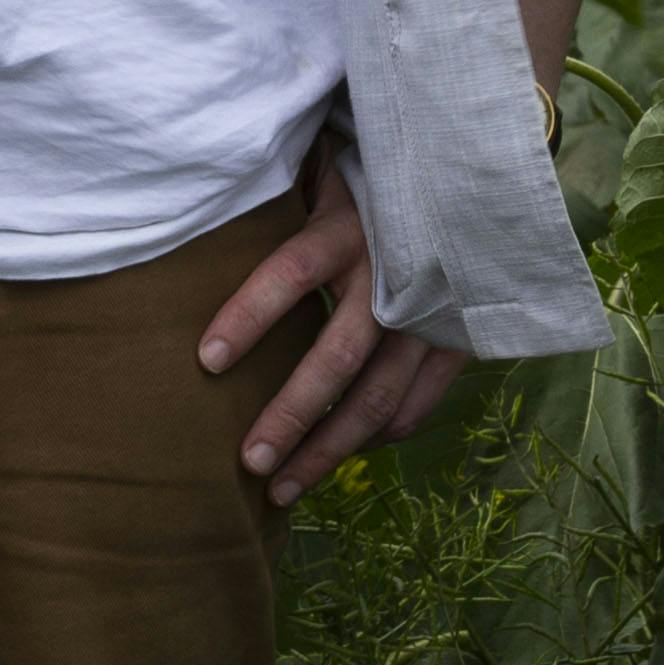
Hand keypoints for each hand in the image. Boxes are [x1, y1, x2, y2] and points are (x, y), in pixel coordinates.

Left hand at [201, 147, 464, 505]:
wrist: (463, 175)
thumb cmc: (367, 181)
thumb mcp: (322, 175)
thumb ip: (278, 202)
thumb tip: (200, 224)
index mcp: (350, 226)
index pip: (292, 270)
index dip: (250, 314)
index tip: (207, 360)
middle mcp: (392, 274)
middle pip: (337, 357)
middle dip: (290, 416)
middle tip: (249, 462)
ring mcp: (431, 313)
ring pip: (379, 398)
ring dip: (328, 449)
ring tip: (281, 490)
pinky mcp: (457, 337)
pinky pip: (417, 404)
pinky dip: (380, 436)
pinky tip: (344, 452)